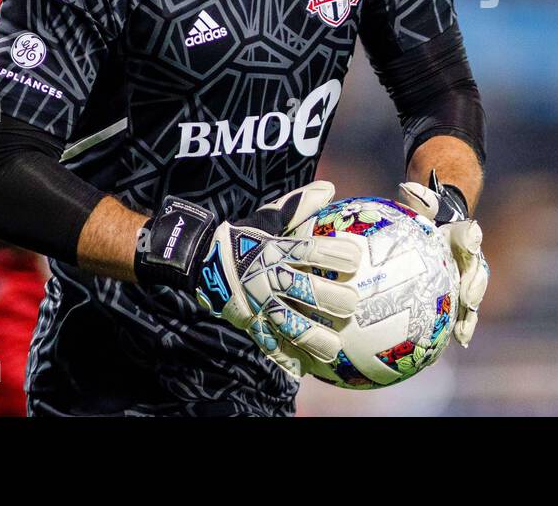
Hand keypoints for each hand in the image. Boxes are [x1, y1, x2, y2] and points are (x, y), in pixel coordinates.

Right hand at [136, 182, 361, 378]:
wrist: (201, 261)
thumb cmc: (245, 237)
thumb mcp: (269, 217)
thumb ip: (300, 205)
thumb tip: (331, 187)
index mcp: (274, 250)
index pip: (306, 251)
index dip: (330, 254)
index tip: (355, 259)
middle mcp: (267, 278)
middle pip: (300, 289)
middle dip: (327, 298)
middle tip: (352, 304)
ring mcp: (257, 303)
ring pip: (286, 322)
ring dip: (311, 336)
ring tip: (334, 348)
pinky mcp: (249, 322)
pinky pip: (267, 342)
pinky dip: (283, 357)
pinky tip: (303, 370)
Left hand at [398, 171, 488, 346]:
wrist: (442, 228)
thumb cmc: (429, 217)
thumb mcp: (424, 205)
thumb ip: (420, 199)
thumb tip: (407, 188)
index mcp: (462, 236)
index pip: (469, 236)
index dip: (470, 238)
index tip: (470, 240)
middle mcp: (470, 260)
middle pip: (477, 274)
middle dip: (475, 287)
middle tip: (469, 299)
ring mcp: (467, 280)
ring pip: (472, 299)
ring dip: (469, 316)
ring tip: (461, 334)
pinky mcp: (459, 297)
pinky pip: (460, 314)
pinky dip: (458, 329)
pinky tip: (449, 347)